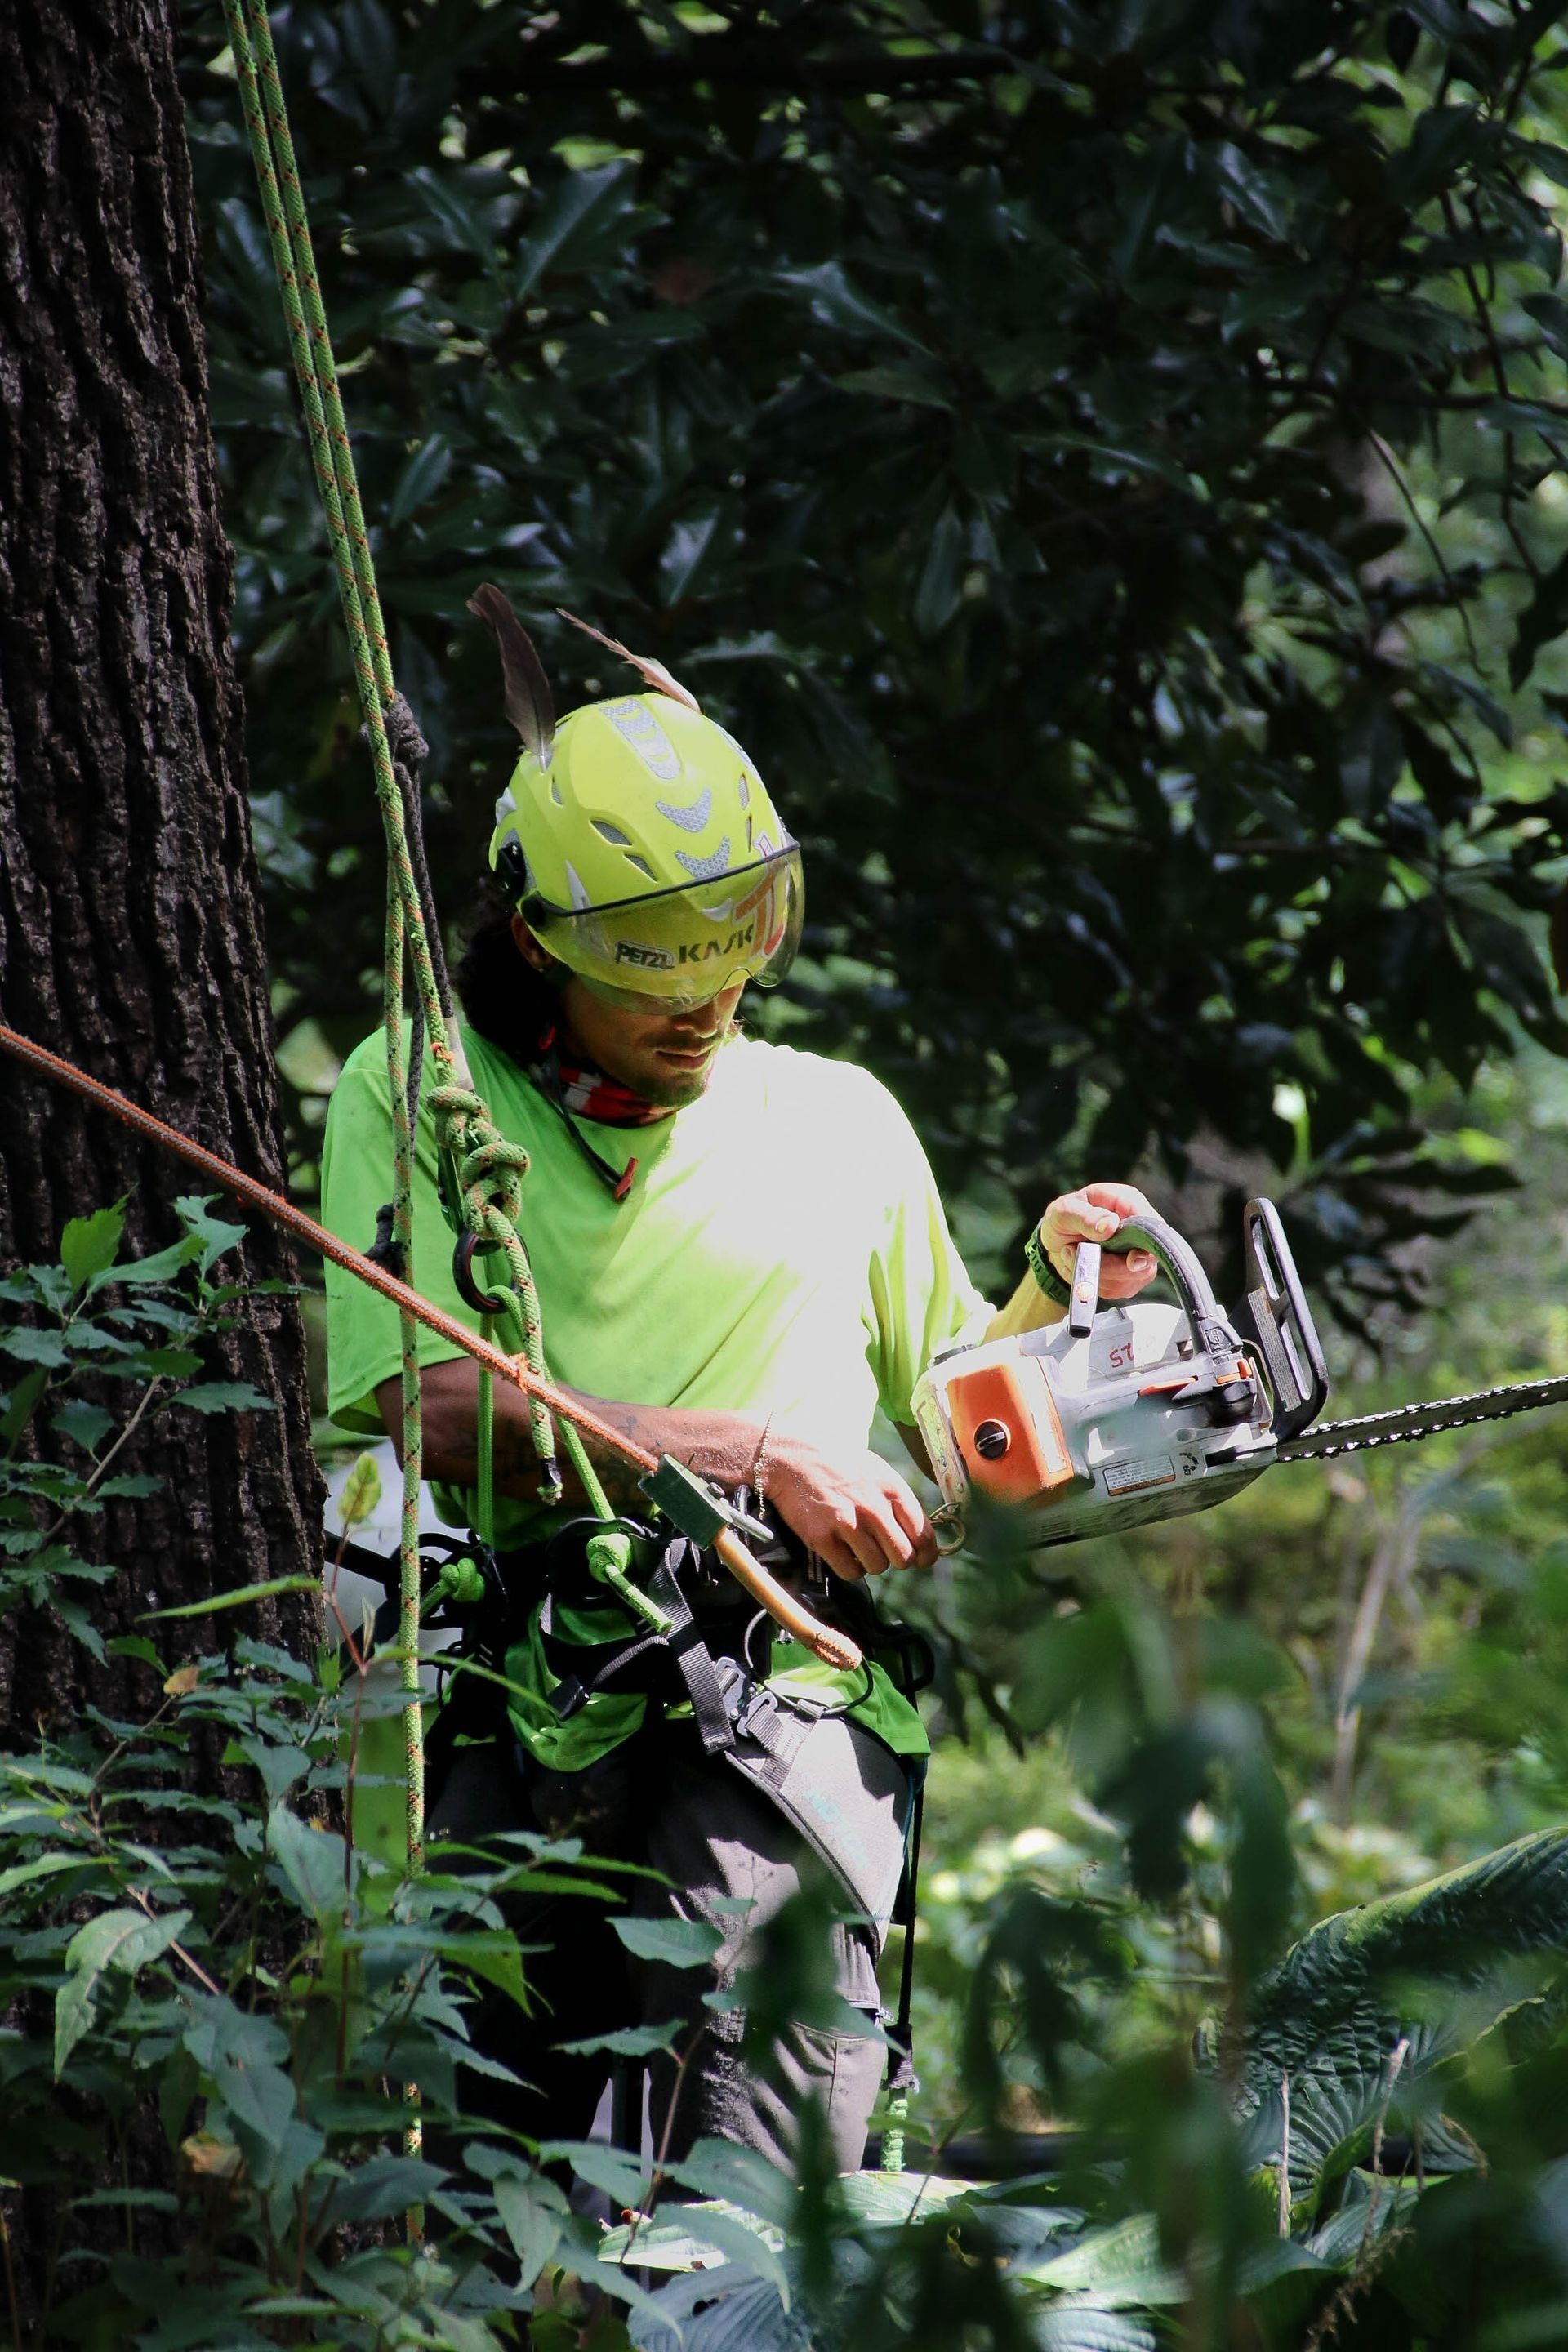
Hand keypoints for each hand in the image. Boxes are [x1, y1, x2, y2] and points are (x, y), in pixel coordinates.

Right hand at [765, 1433, 936, 1580]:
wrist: (790, 1458)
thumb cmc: (836, 1463)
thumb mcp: (874, 1470)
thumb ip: (896, 1499)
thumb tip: (918, 1533)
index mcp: (891, 1488)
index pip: (922, 1534)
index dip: (926, 1554)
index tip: (922, 1560)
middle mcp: (873, 1507)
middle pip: (903, 1557)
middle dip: (895, 1560)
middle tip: (883, 1552)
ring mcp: (848, 1523)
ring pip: (877, 1567)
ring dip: (869, 1563)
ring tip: (856, 1547)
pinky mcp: (823, 1538)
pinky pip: (850, 1572)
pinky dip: (848, 1568)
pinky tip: (841, 1552)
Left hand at [1038, 1181, 1158, 1303]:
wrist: (1057, 1241)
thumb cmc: (1064, 1218)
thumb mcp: (1064, 1212)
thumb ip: (1085, 1217)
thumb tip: (1110, 1225)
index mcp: (1128, 1203)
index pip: (1152, 1224)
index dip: (1146, 1245)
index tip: (1130, 1261)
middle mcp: (1139, 1229)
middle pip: (1145, 1259)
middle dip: (1109, 1265)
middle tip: (1074, 1253)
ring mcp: (1138, 1254)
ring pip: (1131, 1277)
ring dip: (1097, 1274)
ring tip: (1070, 1254)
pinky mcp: (1130, 1277)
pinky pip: (1118, 1289)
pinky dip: (1095, 1284)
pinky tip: (1081, 1267)